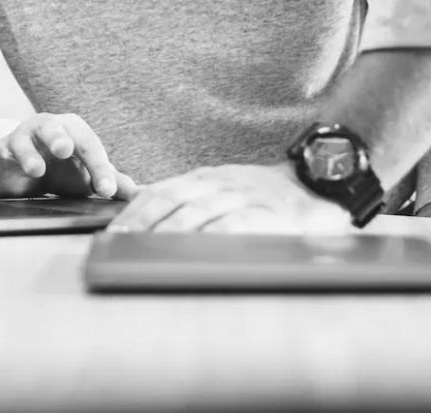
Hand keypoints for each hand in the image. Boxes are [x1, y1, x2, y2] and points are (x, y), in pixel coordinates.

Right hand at [0, 113, 136, 199]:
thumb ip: (112, 180)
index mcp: (74, 131)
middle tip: (66, 149)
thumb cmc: (63, 167)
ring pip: (22, 142)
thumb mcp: (87, 173)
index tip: (107, 190)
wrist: (24, 167)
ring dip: (27, 154)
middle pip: (55, 130)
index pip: (90, 147)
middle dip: (59, 139)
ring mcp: (21, 138)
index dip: (100, 169)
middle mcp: (47, 129)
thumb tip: (143, 194)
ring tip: (35, 170)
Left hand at [110, 163, 350, 233]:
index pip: (161, 191)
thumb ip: (189, 201)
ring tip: (148, 253)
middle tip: (122, 247)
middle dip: (143, 226)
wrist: (317, 183)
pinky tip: (196, 250)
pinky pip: (235, 225)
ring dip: (169, 234)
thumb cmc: (264, 195)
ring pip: (199, 212)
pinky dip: (212, 236)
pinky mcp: (267, 215)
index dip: (134, 212)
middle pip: (173, 201)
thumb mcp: (223, 189)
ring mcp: (244, 197)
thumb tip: (144, 214)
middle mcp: (221, 183)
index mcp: (206, 178)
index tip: (113, 233)